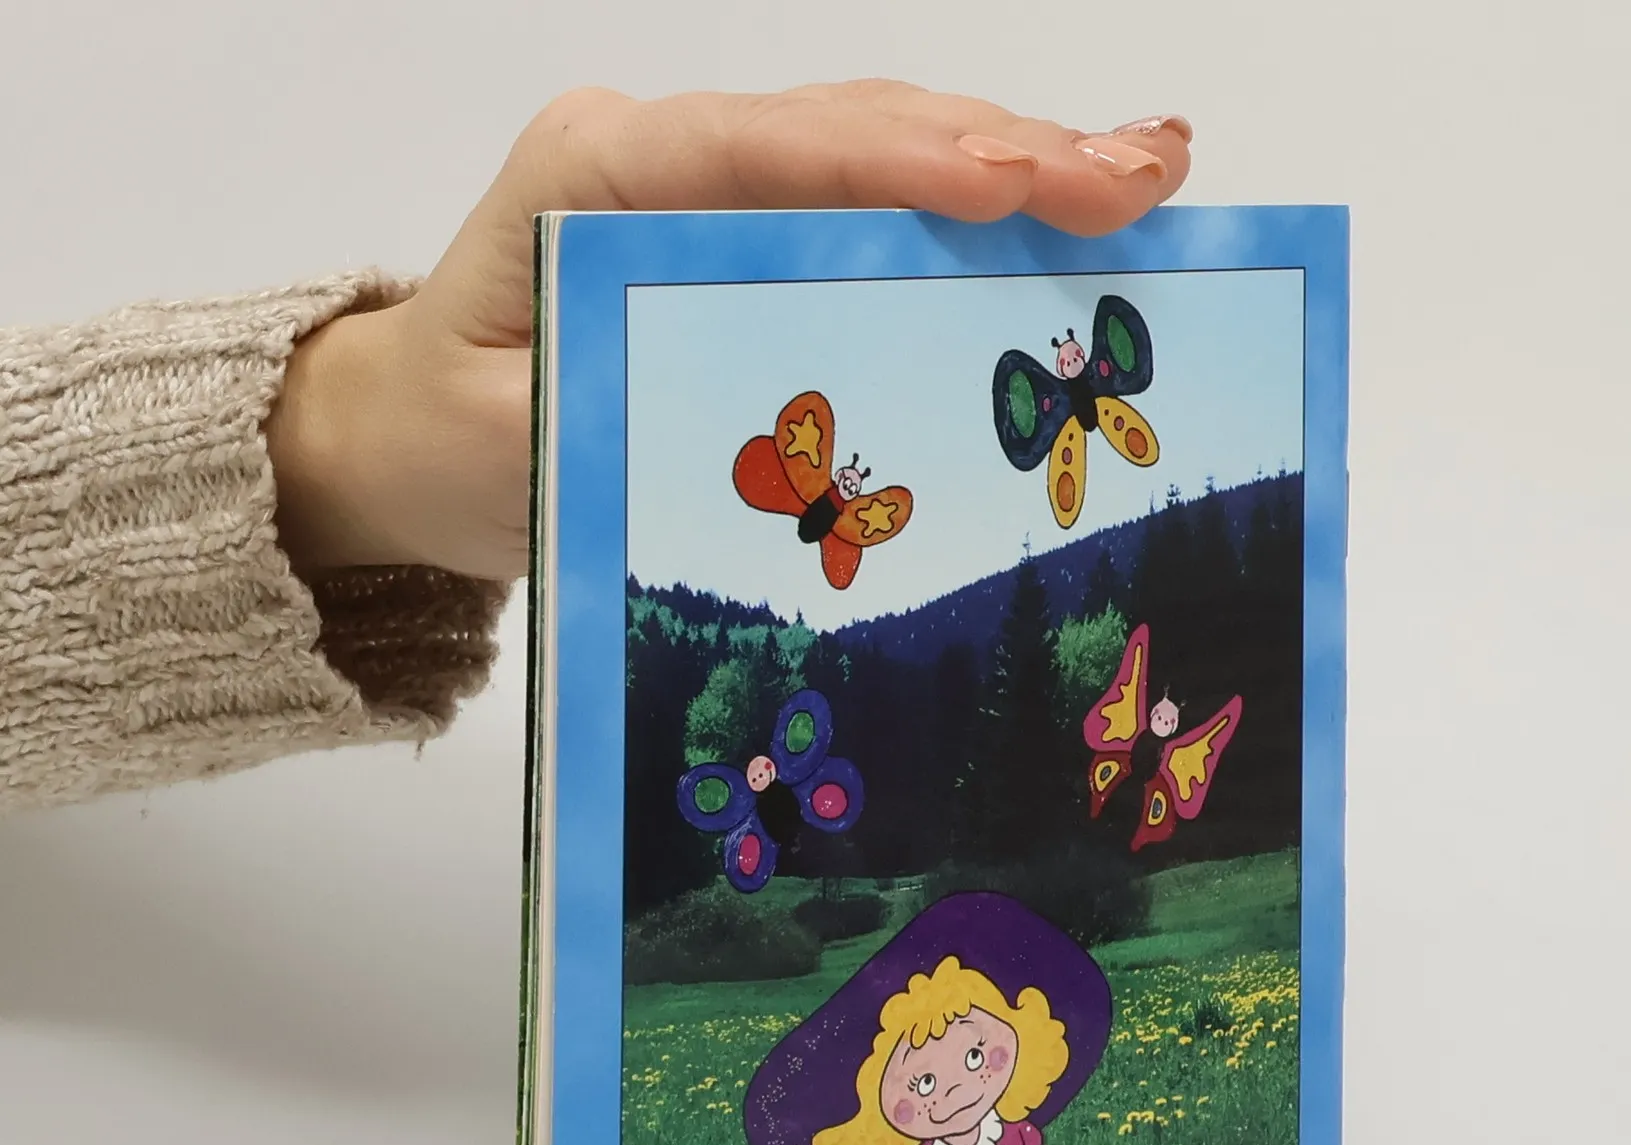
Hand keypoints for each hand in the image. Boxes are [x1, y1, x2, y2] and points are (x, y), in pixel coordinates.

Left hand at [267, 83, 1193, 580]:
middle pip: (853, 128)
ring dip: (1018, 164)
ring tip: (1147, 176)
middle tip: (1141, 176)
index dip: (895, 159)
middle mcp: (667, 155)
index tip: (1009, 183)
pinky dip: (977, 210)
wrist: (401, 435)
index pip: (765, 148)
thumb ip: (621, 418)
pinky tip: (1068, 206)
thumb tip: (767, 434)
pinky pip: (875, 205)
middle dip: (1006, 148)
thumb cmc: (443, 436)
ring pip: (883, 151)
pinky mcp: (748, 232)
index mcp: (597, 175)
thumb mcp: (507, 447)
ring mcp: (713, 185)